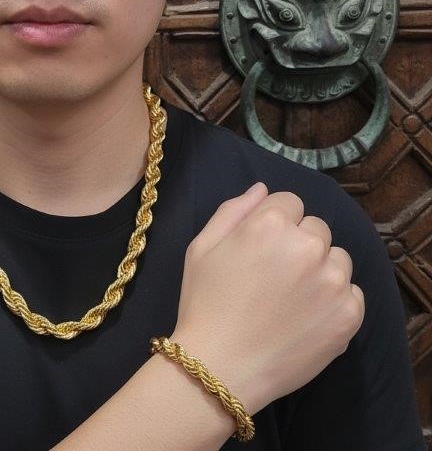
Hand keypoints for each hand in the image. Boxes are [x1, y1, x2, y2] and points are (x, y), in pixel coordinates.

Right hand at [171, 182, 364, 415]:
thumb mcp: (201, 247)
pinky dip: (335, 300)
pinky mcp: (349, 313)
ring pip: (338, 258)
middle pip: (316, 227)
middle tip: (276, 274)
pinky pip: (352, 292)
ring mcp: (332, 280)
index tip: (262, 246)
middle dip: (299, 242)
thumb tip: (262, 188)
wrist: (221, 365)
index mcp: (269, 223)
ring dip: (321, 268)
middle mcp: (307, 244)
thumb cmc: (204, 302)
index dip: (274, 222)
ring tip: (294, 296)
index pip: (289, 202)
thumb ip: (233, 210)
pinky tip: (307, 316)